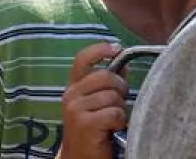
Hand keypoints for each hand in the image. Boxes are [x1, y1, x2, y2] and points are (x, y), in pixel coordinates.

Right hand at [58, 42, 127, 158]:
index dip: (101, 50)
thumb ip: (108, 83)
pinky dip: (120, 122)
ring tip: (114, 120)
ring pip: (113, 96)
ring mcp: (76, 109)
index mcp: (73, 86)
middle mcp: (71, 95)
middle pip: (105, 76)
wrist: (80, 158)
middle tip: (119, 102)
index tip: (117, 48)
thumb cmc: (93, 129)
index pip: (82, 58)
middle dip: (120, 88)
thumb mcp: (97, 102)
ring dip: (120, 109)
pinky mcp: (85, 125)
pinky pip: (114, 113)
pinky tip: (113, 129)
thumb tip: (124, 64)